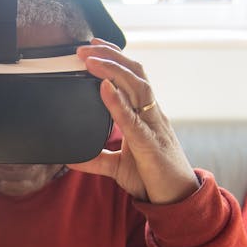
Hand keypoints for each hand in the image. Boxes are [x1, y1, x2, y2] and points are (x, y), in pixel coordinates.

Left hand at [68, 38, 199, 203]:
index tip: (93, 46)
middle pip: (135, 74)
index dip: (115, 58)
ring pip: (138, 87)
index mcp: (145, 115)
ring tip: (90, 60)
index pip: (132, 77)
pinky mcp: (151, 145)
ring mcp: (153, 127)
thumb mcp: (118, 167)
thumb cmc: (153, 178)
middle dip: (110, 56)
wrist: (177, 200)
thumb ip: (95, 159)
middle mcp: (151, 115)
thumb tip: (69, 158)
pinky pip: (133, 119)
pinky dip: (117, 102)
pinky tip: (104, 88)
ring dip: (112, 70)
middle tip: (83, 48)